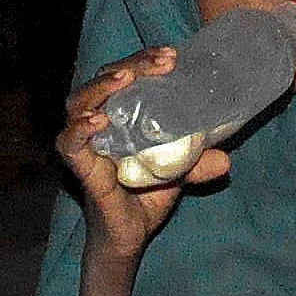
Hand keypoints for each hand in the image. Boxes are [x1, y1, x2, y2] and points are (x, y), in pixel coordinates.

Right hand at [58, 48, 228, 261]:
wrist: (129, 239)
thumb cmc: (145, 198)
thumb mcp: (177, 174)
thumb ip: (196, 163)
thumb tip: (226, 159)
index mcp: (119, 115)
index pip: (125, 75)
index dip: (145, 61)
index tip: (172, 56)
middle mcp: (98, 123)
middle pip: (103, 81)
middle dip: (131, 65)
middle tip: (162, 62)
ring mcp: (85, 145)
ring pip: (78, 103)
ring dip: (101, 87)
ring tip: (124, 79)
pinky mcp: (80, 169)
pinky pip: (69, 144)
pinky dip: (79, 130)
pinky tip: (97, 120)